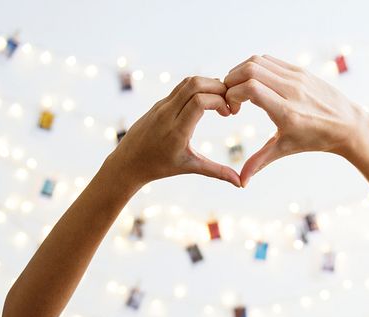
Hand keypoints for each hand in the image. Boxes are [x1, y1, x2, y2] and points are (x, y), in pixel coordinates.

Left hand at [110, 76, 241, 187]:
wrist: (128, 162)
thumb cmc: (159, 167)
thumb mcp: (190, 167)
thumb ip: (217, 172)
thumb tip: (240, 183)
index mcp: (177, 131)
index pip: (200, 101)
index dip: (219, 101)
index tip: (228, 114)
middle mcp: (168, 113)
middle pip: (195, 84)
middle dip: (217, 87)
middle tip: (229, 102)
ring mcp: (162, 105)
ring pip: (188, 81)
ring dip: (208, 84)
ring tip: (220, 101)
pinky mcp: (160, 102)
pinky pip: (181, 87)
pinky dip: (198, 88)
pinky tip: (207, 100)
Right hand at [223, 54, 368, 185]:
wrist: (348, 125)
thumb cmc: (316, 140)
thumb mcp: (285, 149)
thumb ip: (260, 162)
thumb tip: (241, 182)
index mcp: (287, 112)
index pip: (251, 89)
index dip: (233, 95)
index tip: (232, 109)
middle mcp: (292, 90)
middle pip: (250, 70)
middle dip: (231, 81)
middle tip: (230, 98)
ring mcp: (297, 76)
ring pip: (258, 61)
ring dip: (241, 72)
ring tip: (238, 90)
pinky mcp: (300, 70)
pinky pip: (270, 61)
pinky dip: (255, 68)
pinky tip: (253, 83)